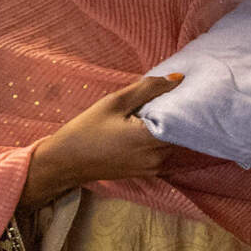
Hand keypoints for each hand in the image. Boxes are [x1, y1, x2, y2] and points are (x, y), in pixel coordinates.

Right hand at [21, 75, 183, 206]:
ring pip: (173, 141)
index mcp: (149, 139)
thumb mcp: (115, 102)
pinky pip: (163, 150)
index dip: (185, 103)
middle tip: (164, 97)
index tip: (183, 89)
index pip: (184, 119)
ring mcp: (154, 167)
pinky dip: (159, 138)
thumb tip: (178, 78)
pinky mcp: (149, 172)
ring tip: (151, 111)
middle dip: (175, 113)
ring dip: (166, 126)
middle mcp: (157, 157)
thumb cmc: (86, 130)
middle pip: (180, 130)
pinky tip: (144, 127)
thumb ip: (149, 89)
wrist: (65, 162)